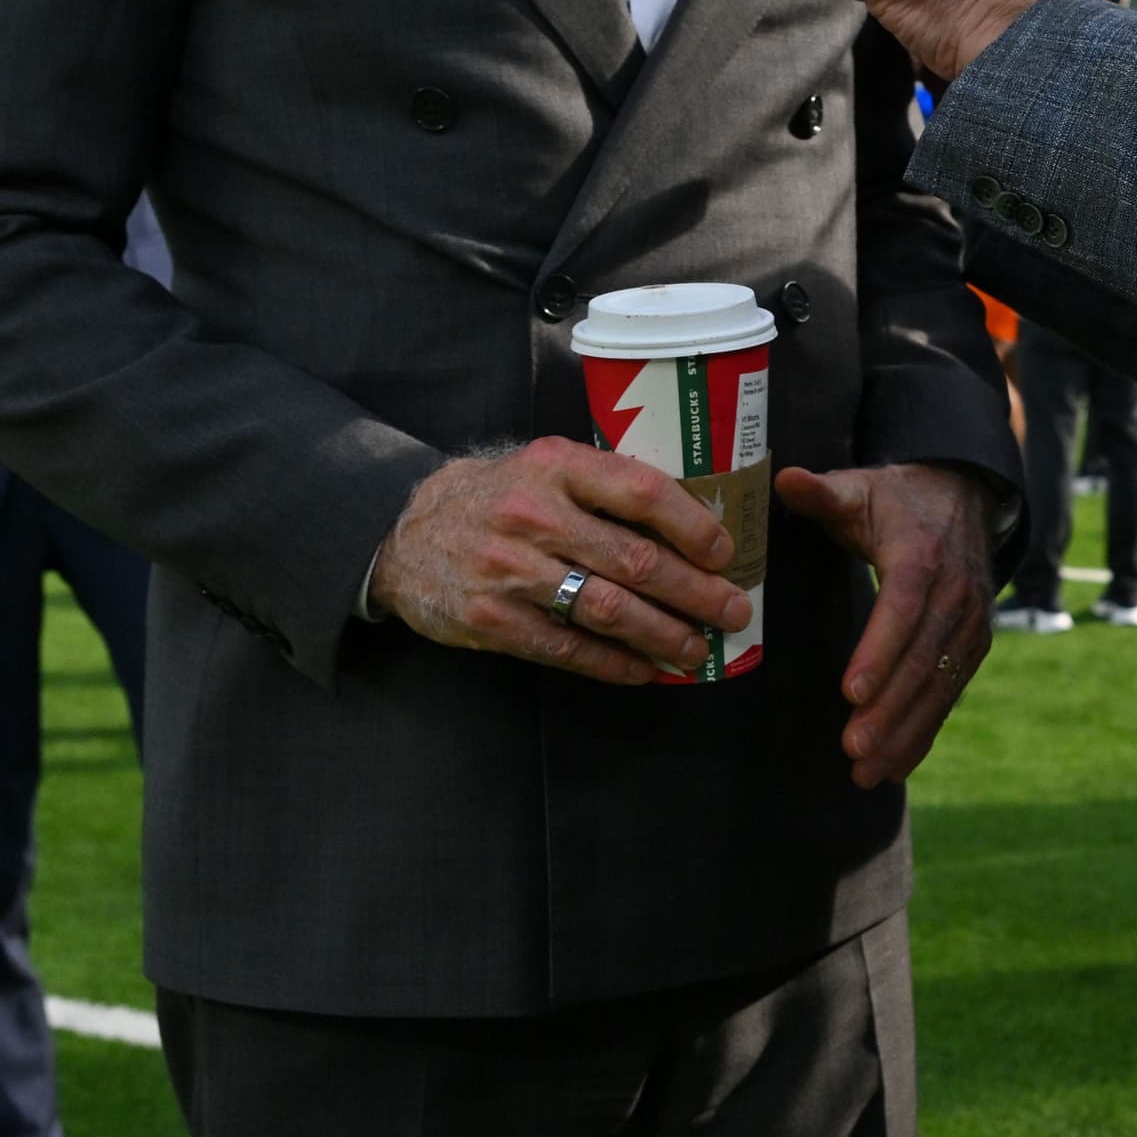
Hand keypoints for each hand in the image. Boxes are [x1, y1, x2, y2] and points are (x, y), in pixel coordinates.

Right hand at [369, 437, 751, 685]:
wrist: (403, 533)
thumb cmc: (496, 498)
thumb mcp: (543, 466)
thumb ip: (603, 487)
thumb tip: (692, 525)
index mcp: (556, 466)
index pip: (641, 491)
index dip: (693, 526)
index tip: (725, 553)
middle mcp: (535, 515)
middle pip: (635, 560)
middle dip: (695, 592)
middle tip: (732, 612)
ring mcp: (511, 571)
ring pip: (609, 610)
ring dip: (663, 635)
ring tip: (695, 650)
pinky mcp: (492, 620)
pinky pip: (568, 648)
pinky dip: (614, 664)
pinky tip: (644, 670)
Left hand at [776, 459, 996, 786]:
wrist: (964, 497)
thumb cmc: (897, 498)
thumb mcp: (860, 487)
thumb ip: (822, 492)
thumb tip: (784, 479)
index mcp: (924, 553)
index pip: (905, 606)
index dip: (880, 650)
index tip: (850, 691)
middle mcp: (957, 593)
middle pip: (923, 659)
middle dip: (889, 708)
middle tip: (853, 748)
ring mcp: (970, 624)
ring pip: (939, 686)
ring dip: (905, 732)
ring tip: (867, 770)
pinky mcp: (972, 646)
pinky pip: (949, 694)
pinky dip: (924, 733)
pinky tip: (896, 767)